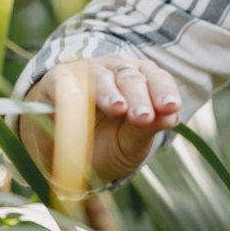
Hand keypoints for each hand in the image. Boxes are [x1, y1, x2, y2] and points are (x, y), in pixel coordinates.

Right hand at [19, 55, 181, 192]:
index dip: (164, 91)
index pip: (157, 79)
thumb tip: (172, 116)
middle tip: (144, 117)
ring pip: (100, 76)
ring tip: (118, 108)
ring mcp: (86, 73)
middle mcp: (115, 72)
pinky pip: (64, 81)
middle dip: (140, 97)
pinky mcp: (57, 80)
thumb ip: (147, 130)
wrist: (63, 159)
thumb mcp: (129, 145)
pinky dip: (71, 89)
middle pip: (131, 78)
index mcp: (140, 83)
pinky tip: (77, 100)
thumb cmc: (105, 147)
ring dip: (110, 92)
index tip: (171, 108)